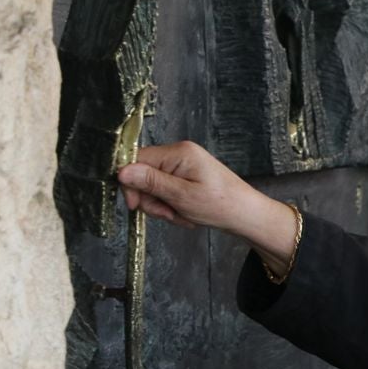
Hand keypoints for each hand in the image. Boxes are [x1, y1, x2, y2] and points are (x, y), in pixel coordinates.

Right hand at [118, 141, 298, 273]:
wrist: (246, 215)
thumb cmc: (221, 205)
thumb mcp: (182, 196)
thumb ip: (151, 182)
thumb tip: (121, 171)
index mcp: (178, 152)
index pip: (136, 160)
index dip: (130, 184)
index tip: (135, 205)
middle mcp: (179, 154)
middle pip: (143, 175)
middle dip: (152, 200)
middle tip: (169, 214)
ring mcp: (183, 166)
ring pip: (153, 187)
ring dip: (163, 206)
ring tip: (182, 215)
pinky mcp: (186, 177)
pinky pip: (166, 191)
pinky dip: (172, 206)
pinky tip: (186, 214)